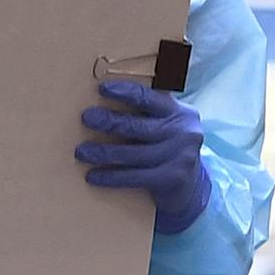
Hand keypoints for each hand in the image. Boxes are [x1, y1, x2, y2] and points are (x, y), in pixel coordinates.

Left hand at [76, 78, 208, 233]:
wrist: (191, 186)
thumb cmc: (167, 148)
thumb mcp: (166, 126)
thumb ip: (146, 114)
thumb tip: (102, 103)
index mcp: (179, 112)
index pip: (149, 98)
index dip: (125, 92)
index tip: (103, 88)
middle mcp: (184, 132)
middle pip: (139, 126)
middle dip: (110, 121)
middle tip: (87, 118)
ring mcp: (180, 157)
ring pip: (133, 154)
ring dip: (104, 152)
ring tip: (82, 151)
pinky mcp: (171, 179)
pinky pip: (134, 177)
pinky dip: (111, 176)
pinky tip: (94, 175)